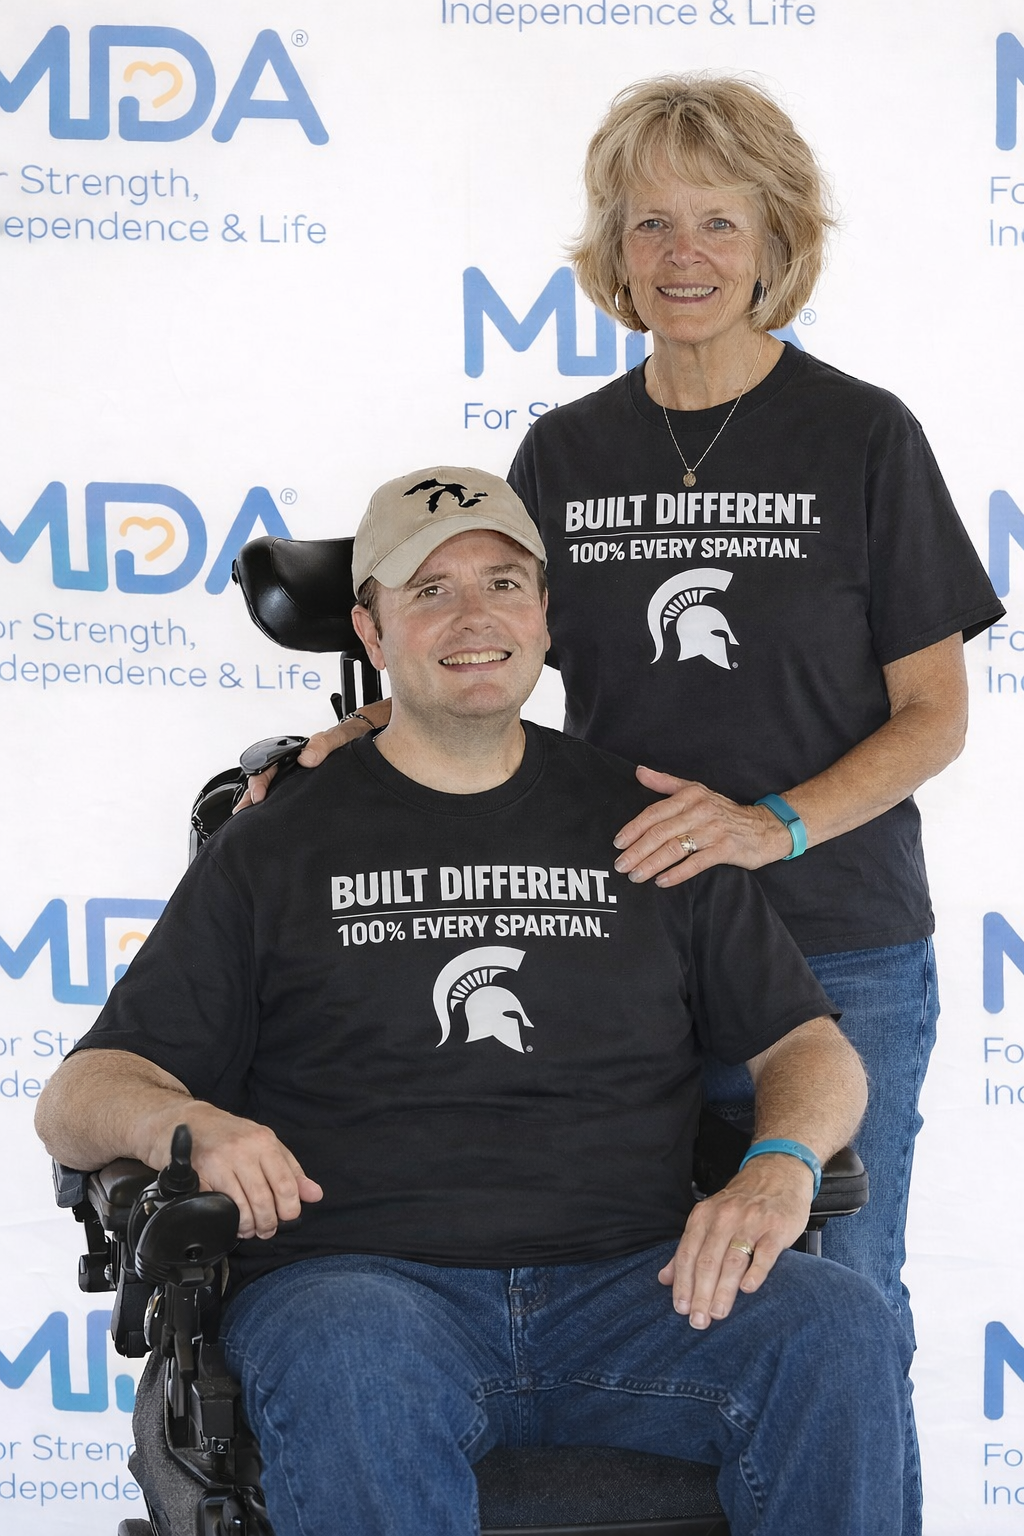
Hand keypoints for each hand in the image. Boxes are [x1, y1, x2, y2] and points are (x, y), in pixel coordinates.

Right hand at [148, 1102, 322, 1240]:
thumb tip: (315, 1194)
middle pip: (264, 1199)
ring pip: (243, 1206)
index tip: (286, 1218)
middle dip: (268, 1223)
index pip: (286, 1185)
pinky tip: (230, 1220)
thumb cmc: (230, 1135)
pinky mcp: (199, 1174)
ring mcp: (219, 1162)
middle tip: (267, 1229)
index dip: (289, 1210)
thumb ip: (291, 1170)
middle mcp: (243, 1150)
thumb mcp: (266, 1144)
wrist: (188, 1122)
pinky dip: (227, 1220)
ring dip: (249, 1226)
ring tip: (250, 1228)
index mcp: (264, 1142)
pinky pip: (218, 1206)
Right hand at [233, 718, 374, 811]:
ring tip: (248, 824)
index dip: (259, 782)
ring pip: (274, 793)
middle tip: (243, 815)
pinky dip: (278, 811)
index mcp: (295, 752)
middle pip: (265, 783)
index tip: (259, 797)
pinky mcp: (308, 790)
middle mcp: (294, 766)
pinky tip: (274, 824)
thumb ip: (324, 743)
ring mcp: (300, 779)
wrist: (370, 742)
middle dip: (250, 799)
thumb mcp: (339, 737)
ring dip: (260, 808)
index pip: (267, 767)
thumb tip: (306, 758)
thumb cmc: (352, 737)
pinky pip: (289, 800)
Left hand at [613, 766, 791, 886]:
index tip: (618, 843)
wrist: (764, 827)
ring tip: (635, 876)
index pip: (654, 812)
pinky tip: (661, 881)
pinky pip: (695, 863)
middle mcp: (699, 811)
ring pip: (674, 848)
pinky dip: (676, 874)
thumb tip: (639, 772)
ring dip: (651, 864)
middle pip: (660, 832)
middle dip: (637, 851)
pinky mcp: (725, 849)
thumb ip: (665, 783)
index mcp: (690, 796)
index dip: (634, 828)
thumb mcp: (696, 791)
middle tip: (620, 865)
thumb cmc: (724, 811)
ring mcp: (712, 831)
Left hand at [658, 1157, 812, 1326]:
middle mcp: (725, 1218)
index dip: (683, 1283)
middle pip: (708, 1261)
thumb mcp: (709, 1217)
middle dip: (700, 1294)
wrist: (777, 1172)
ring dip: (723, 1291)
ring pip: (733, 1261)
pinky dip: (755, 1272)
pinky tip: (748, 1290)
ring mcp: (751, 1222)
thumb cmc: (740, 1202)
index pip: (688, 1254)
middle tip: (698, 1321)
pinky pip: (765, 1253)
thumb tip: (664, 1278)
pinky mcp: (776, 1228)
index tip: (680, 1309)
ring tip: (717, 1314)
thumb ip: (688, 1248)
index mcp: (704, 1216)